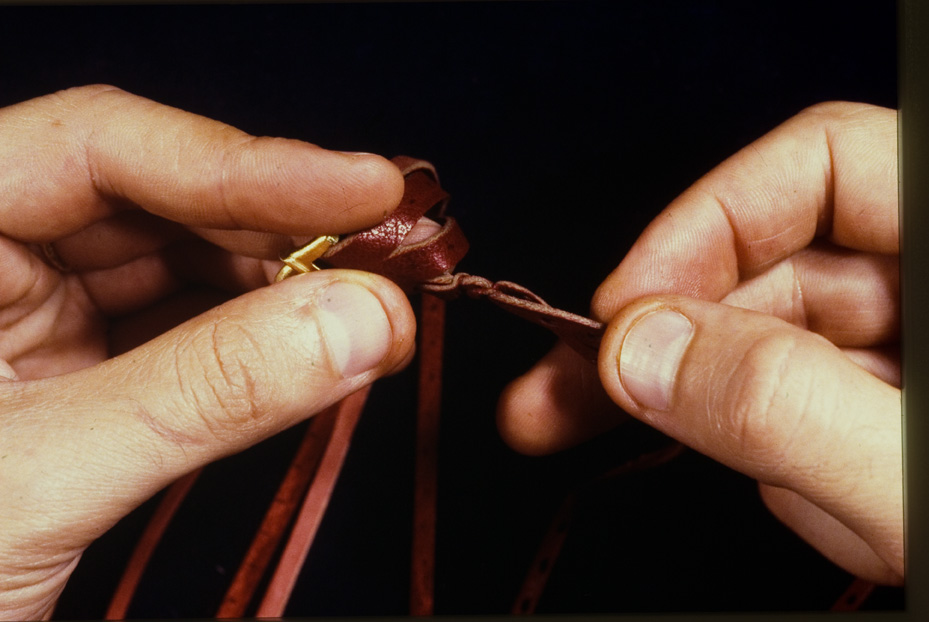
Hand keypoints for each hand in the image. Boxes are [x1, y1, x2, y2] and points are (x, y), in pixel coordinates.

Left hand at [0, 85, 415, 619]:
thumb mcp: (44, 477)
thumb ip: (207, 391)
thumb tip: (361, 320)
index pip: (100, 150)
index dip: (245, 163)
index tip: (362, 187)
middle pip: (158, 201)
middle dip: (283, 227)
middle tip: (392, 248)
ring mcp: (37, 317)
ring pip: (185, 265)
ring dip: (286, 284)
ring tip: (371, 304)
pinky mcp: (84, 375)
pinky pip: (189, 330)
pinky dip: (261, 339)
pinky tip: (319, 343)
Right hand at [498, 102, 901, 584]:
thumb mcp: (908, 480)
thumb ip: (778, 405)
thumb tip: (636, 351)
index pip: (820, 162)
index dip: (705, 221)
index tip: (621, 309)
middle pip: (771, 267)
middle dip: (667, 345)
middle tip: (552, 402)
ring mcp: (916, 353)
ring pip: (776, 351)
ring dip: (743, 426)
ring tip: (808, 508)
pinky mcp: (892, 409)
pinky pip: (802, 409)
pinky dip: (786, 461)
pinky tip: (830, 510)